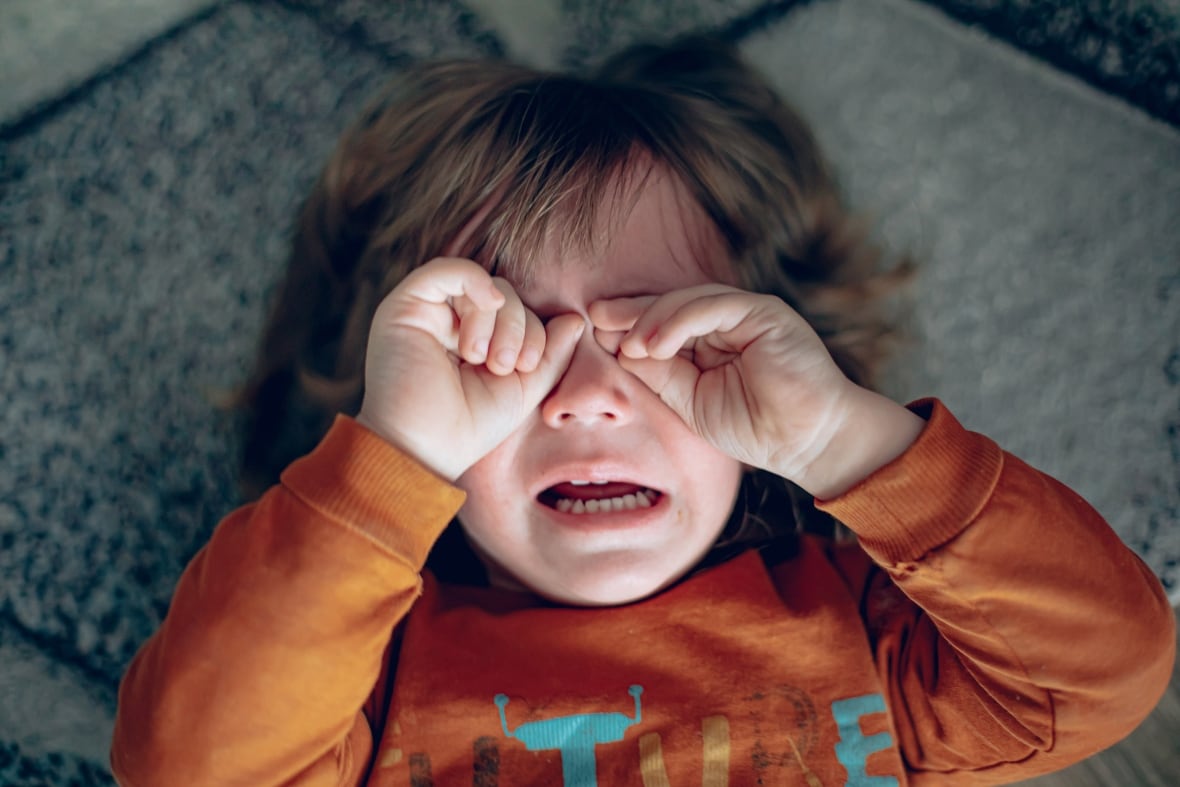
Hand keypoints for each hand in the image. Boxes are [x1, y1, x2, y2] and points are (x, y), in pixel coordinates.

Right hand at [357, 258, 583, 479]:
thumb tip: (577, 319)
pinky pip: (444, 269)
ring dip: (495, 317)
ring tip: (483, 358)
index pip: (515, 313)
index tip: (526, 367)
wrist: (426, 450)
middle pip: (500, 295)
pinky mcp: (404, 307)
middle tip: (504, 365)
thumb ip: (550, 354)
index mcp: (473, 341)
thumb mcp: (524, 388)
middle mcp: (446, 324)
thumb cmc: (471, 427)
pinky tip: (489, 303)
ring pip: (477, 284)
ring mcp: (424, 314)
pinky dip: (474, 279)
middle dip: (516, 325)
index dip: (532, 330)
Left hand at [589, 285, 922, 497]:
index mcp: (711, 339)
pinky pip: (714, 306)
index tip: (593, 333)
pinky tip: (654, 344)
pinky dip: (679, 321)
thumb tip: (619, 351)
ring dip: (651, 320)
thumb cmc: (755, 428)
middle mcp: (728, 320)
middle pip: (671, 303)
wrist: (807, 443)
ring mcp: (747, 313)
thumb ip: (660, 374)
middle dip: (630, 311)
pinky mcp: (765, 313)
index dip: (628, 324)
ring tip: (627, 344)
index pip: (663, 322)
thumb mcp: (690, 401)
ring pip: (688, 300)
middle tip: (594, 317)